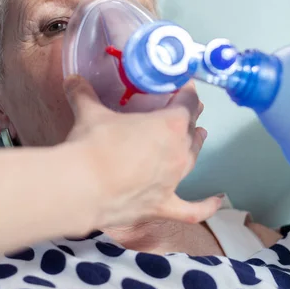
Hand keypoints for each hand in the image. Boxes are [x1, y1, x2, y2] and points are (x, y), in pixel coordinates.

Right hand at [64, 76, 220, 228]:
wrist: (82, 188)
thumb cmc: (92, 145)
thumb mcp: (89, 113)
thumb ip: (83, 94)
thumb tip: (73, 79)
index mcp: (169, 124)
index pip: (187, 101)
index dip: (186, 91)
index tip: (182, 84)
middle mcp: (178, 151)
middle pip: (191, 129)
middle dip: (189, 116)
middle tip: (184, 108)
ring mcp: (174, 180)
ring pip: (193, 158)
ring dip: (195, 145)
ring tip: (199, 134)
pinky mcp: (163, 206)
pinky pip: (192, 209)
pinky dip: (206, 206)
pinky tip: (217, 202)